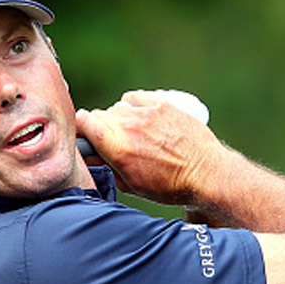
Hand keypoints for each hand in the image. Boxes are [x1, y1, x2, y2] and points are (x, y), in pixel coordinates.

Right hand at [75, 90, 224, 205]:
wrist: (205, 174)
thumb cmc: (169, 185)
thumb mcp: (131, 185)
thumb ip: (107, 167)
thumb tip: (93, 156)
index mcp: (116, 147)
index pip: (82, 121)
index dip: (79, 130)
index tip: (84, 139)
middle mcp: (128, 125)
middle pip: (98, 115)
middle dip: (99, 128)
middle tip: (111, 143)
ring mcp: (146, 112)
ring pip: (116, 108)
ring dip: (117, 119)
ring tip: (131, 134)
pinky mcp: (161, 104)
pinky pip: (134, 98)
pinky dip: (132, 106)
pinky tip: (139, 117)